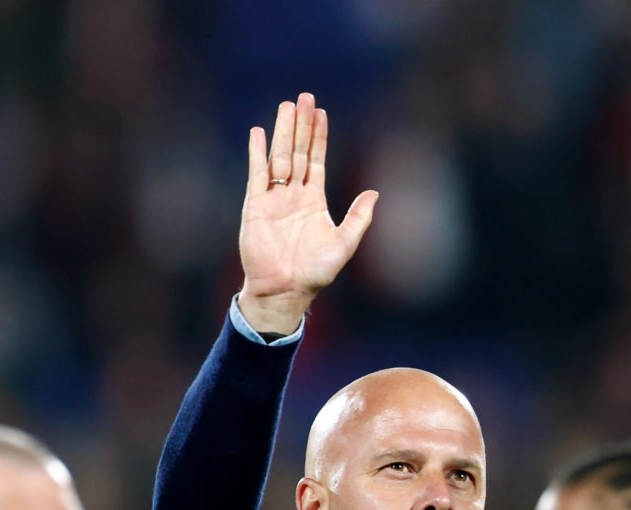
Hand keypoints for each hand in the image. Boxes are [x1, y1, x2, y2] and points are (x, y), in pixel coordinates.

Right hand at [236, 92, 378, 334]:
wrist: (285, 290)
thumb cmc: (315, 272)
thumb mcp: (345, 243)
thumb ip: (359, 218)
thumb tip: (375, 193)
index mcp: (313, 201)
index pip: (317, 160)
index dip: (320, 137)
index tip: (321, 113)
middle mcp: (293, 195)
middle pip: (299, 151)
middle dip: (302, 125)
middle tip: (304, 97)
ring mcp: (274, 199)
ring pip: (280, 157)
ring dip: (283, 131)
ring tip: (287, 106)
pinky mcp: (256, 206)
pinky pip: (257, 175)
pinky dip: (258, 153)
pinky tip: (258, 133)